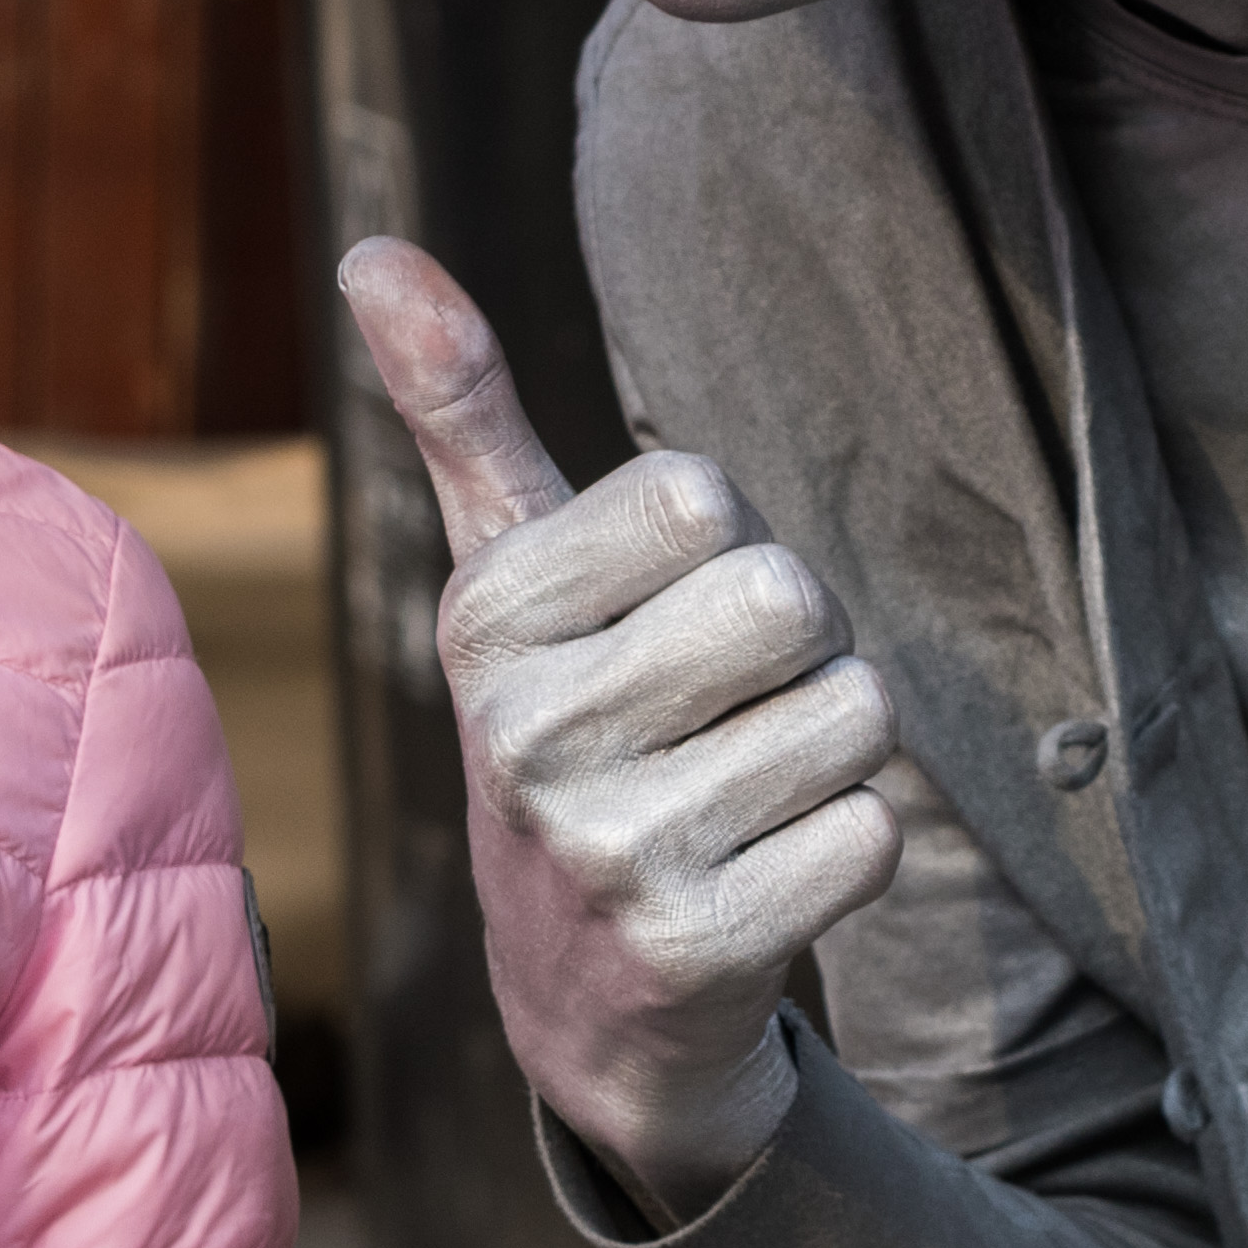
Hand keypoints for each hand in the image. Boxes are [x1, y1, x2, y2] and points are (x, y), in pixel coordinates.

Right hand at [344, 237, 902, 1215]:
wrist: (585, 998)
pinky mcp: (697, 947)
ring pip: (853, 712)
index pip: (701, 495)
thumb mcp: (506, 577)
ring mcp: (606, 847)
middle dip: (794, 651)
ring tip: (742, 796)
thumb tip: (373, 249)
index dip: (720, 551)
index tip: (658, 623)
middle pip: (791, 598)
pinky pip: (874, 831)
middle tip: (718, 718)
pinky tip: (765, 875)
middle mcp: (525, 731)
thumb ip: (460, 409)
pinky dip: (851, 848)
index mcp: (484, 618)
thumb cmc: (572, 731)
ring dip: (832, 751)